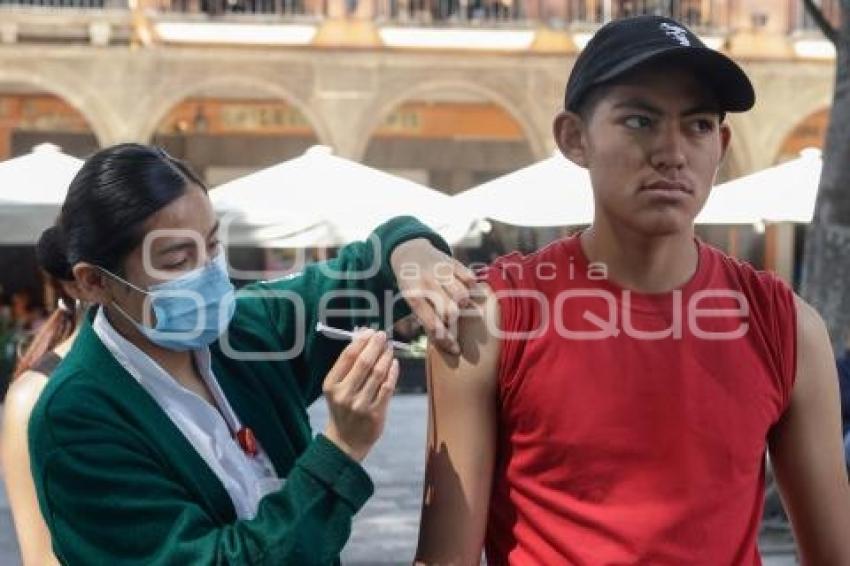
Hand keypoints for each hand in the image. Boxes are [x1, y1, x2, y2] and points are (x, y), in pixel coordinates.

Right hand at [322, 329, 398, 461]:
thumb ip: (348, 364)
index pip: (348, 356)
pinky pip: (387, 388)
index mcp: (331, 384)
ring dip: (386, 356)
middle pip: (364, 362)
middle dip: (376, 345)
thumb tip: (364, 336)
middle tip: (383, 335)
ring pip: (378, 373)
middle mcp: (344, 394)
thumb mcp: (337, 387)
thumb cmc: (343, 407)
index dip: (361, 341)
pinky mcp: (375, 414)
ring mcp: (360, 405)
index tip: (370, 331)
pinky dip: (392, 372)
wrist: (346, 440)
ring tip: (389, 348)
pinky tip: (394, 363)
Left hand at [390, 238, 475, 354]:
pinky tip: (465, 289)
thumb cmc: (413, 286)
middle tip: (453, 322)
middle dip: (454, 321)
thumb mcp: (411, 301)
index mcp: (413, 296)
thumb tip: (448, 345)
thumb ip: (427, 319)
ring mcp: (440, 270)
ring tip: (459, 305)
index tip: (456, 350)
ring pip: (462, 295)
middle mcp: (426, 282)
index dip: (445, 340)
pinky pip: (470, 278)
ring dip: (464, 304)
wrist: (409, 253)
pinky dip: (471, 286)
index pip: (431, 323)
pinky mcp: (452, 261)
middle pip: (450, 311)